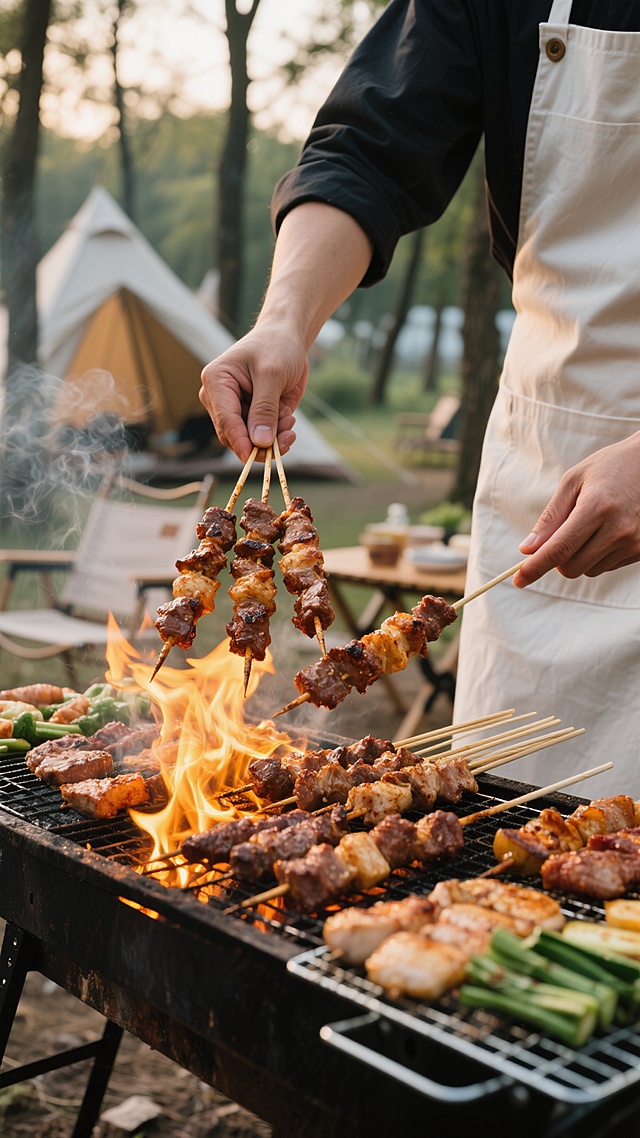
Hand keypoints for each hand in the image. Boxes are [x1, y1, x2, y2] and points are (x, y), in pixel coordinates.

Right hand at [199, 322, 307, 462]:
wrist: (287, 337)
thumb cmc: (276, 346)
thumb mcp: (272, 374)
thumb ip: (265, 409)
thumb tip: (260, 442)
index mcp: (216, 382)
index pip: (225, 420)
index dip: (240, 441)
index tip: (254, 456)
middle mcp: (221, 399)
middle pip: (234, 436)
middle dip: (261, 442)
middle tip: (288, 436)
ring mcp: (236, 409)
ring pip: (250, 440)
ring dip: (273, 439)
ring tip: (290, 421)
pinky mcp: (252, 415)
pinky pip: (261, 437)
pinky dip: (277, 435)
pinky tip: (289, 421)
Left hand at [514, 432, 639, 586]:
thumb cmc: (609, 467)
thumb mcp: (574, 481)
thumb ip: (550, 517)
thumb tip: (528, 550)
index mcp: (597, 507)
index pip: (559, 548)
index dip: (535, 567)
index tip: (518, 579)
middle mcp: (619, 529)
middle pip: (571, 568)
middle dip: (557, 560)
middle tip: (559, 537)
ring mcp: (634, 543)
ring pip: (589, 570)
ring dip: (579, 556)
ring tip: (592, 525)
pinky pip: (607, 566)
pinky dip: (598, 555)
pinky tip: (608, 530)